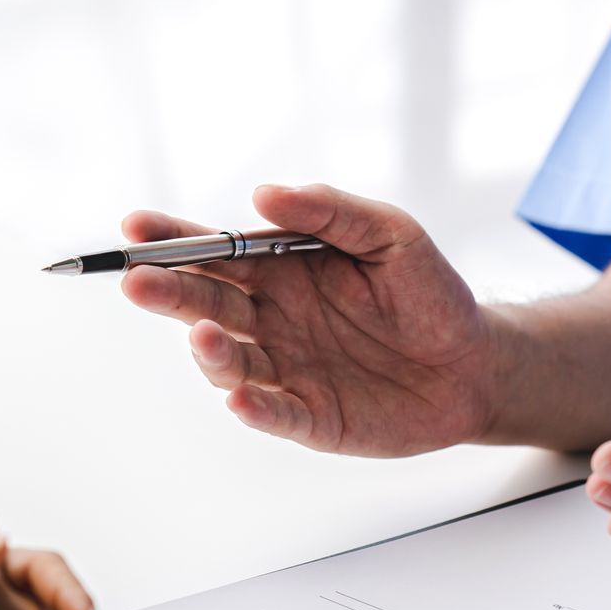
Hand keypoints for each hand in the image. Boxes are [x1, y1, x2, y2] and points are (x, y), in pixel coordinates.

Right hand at [120, 184, 498, 455]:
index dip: (170, 241)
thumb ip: (329, 211)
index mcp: (280, 269)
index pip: (213, 251)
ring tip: (207, 335)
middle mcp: (271, 319)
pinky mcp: (310, 416)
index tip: (135, 230)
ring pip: (230, 362)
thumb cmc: (429, 292)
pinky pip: (274, 412)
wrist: (476, 362)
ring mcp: (286, 369)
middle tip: (136, 282)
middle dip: (168, 292)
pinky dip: (255, 407)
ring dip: (210, 350)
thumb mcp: (390, 234)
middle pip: (206, 303)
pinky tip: (242, 398)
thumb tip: (264, 193)